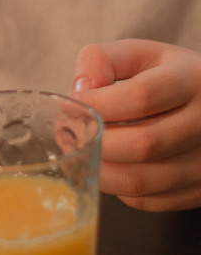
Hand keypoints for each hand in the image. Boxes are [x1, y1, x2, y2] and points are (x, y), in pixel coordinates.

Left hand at [71, 39, 200, 209]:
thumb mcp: (141, 54)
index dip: (97, 104)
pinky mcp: (198, 190)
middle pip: (142, 144)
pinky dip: (116, 188)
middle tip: (68, 133)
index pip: (142, 97)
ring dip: (98, 170)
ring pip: (141, 181)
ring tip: (79, 152)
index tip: (71, 106)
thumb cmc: (170, 78)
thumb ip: (103, 60)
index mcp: (193, 81)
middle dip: (93, 142)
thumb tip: (80, 90)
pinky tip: (106, 167)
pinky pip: (147, 200)